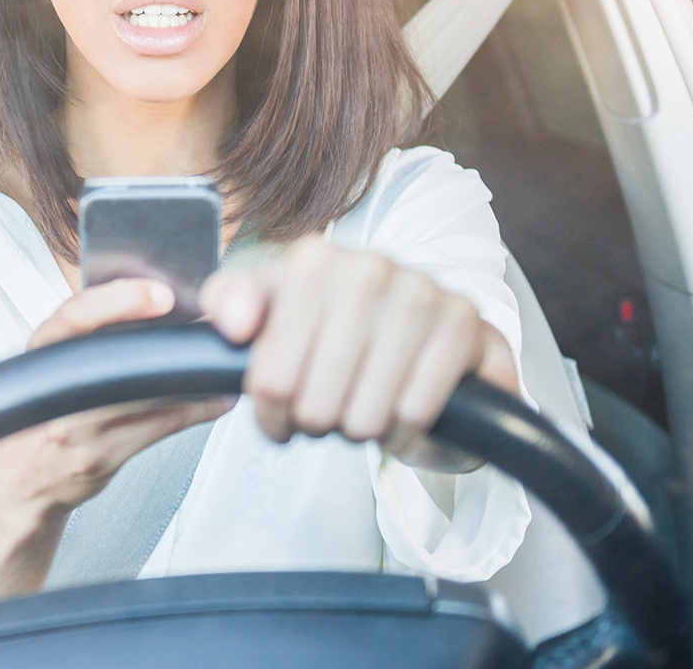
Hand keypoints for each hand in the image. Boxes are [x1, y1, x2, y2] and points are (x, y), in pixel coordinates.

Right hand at [0, 278, 230, 522]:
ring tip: (219, 361)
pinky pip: (160, 428)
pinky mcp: (101, 458)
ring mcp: (77, 428)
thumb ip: (92, 330)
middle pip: (118, 359)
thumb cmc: (45, 408)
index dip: (120, 301)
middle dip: (168, 346)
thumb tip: (159, 299)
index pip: (76, 316)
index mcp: (44, 349)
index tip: (162, 295)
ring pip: (149, 397)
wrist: (20, 478)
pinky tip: (214, 400)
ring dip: (193, 379)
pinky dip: (194, 411)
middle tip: (209, 331)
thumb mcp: (52, 358)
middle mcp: (57, 389)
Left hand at [200, 236, 518, 457]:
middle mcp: (367, 267)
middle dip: (317, 422)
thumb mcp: (268, 308)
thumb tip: (232, 323)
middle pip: (317, 403)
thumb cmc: (327, 322)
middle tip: (326, 410)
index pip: (272, 378)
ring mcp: (420, 291)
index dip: (272, 410)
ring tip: (359, 408)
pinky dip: (404, 432)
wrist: (412, 323)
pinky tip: (398, 414)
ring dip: (360, 428)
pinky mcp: (463, 323)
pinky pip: (416, 413)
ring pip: (367, 414)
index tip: (279, 409)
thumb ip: (229, 304)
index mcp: (311, 260)